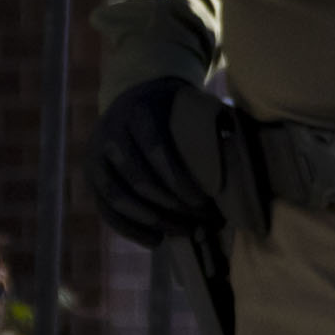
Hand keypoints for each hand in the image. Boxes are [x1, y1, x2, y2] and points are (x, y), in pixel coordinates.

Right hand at [92, 77, 221, 244]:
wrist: (133, 94)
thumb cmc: (174, 107)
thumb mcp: (189, 105)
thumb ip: (209, 127)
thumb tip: (243, 160)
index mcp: (139, 112)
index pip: (155, 149)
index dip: (178, 180)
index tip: (202, 201)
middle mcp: (111, 133)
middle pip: (137, 178)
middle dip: (171, 207)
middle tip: (202, 222)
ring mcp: (96, 156)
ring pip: (117, 197)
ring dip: (152, 220)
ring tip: (185, 232)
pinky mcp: (91, 176)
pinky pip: (105, 208)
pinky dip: (129, 228)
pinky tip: (156, 240)